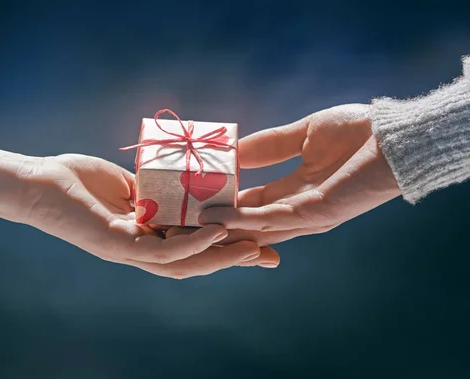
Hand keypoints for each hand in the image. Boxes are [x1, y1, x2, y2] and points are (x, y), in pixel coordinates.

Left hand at [17, 154, 266, 277]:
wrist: (38, 181)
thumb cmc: (76, 180)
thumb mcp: (128, 184)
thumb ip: (154, 191)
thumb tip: (179, 184)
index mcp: (146, 234)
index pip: (194, 245)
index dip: (227, 246)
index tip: (260, 237)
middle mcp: (141, 249)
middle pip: (197, 261)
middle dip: (235, 259)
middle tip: (273, 256)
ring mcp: (129, 250)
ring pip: (185, 263)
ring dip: (222, 258)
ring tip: (255, 249)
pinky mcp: (117, 245)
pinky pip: (161, 251)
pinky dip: (192, 244)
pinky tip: (217, 233)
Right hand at [199, 104, 401, 244]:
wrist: (395, 135)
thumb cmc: (357, 131)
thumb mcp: (302, 133)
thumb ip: (268, 145)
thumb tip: (232, 149)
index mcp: (297, 189)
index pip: (251, 201)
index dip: (222, 201)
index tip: (193, 199)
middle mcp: (298, 208)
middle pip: (249, 221)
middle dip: (217, 222)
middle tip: (182, 219)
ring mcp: (307, 216)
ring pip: (254, 227)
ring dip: (222, 226)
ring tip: (189, 221)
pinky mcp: (316, 215)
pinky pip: (271, 219)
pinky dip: (242, 218)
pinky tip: (216, 214)